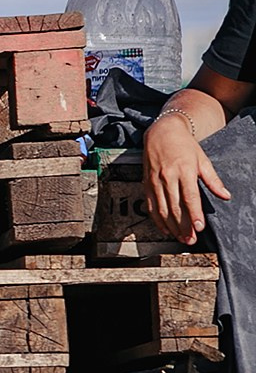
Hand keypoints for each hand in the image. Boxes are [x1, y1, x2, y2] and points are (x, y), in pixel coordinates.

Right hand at [143, 110, 226, 244]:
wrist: (161, 133)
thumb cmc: (184, 146)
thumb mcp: (203, 160)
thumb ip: (213, 180)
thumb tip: (225, 195)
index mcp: (184, 170)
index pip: (190, 197)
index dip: (194, 214)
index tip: (199, 227)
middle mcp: (167, 177)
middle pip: (175, 207)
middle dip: (183, 225)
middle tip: (190, 239)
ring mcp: (155, 181)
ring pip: (162, 209)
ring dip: (171, 226)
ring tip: (180, 238)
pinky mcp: (146, 184)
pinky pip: (151, 206)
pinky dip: (157, 219)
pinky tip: (165, 228)